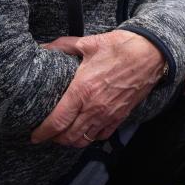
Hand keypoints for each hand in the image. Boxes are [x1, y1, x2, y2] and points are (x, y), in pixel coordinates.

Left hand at [30, 31, 164, 147]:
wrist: (151, 53)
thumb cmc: (120, 47)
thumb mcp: (88, 43)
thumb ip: (63, 46)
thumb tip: (43, 46)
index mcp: (82, 90)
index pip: (57, 121)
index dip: (43, 132)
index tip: (34, 136)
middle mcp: (94, 107)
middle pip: (68, 136)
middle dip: (54, 139)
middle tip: (47, 134)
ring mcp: (108, 114)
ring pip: (84, 139)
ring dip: (71, 141)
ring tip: (63, 135)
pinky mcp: (121, 116)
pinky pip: (101, 136)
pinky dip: (90, 137)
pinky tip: (85, 130)